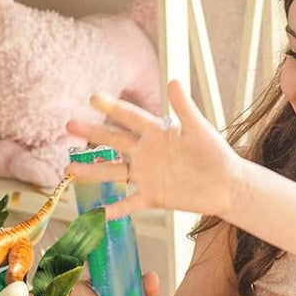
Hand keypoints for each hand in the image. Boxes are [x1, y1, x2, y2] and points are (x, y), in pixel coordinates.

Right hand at [65, 80, 241, 220]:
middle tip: (69, 125)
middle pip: (114, 142)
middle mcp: (146, 153)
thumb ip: (184, 108)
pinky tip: (97, 213)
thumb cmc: (215, 154)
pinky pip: (129, 203)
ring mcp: (147, 175)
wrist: (227, 185)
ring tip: (68, 170)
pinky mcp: (152, 196)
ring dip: (91, 171)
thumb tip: (173, 81)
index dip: (112, 107)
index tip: (93, 98)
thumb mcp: (199, 129)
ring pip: (113, 172)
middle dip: (92, 133)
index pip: (130, 117)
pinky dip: (114, 210)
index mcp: (157, 133)